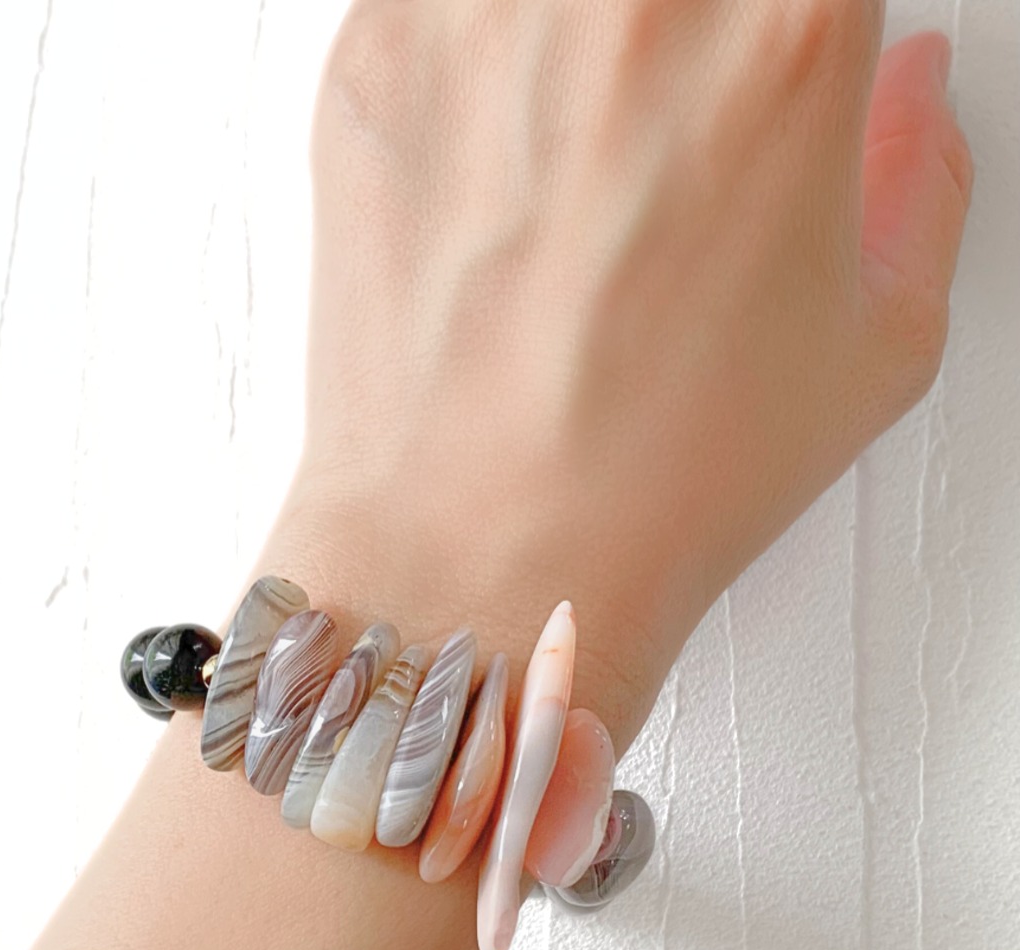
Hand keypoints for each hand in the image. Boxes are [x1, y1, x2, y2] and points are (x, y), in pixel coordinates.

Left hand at [262, 3, 971, 912]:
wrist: (478, 554)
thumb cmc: (664, 480)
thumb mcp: (876, 345)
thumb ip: (918, 171)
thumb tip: (906, 80)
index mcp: (787, 32)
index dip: (781, 27)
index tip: (751, 74)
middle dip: (672, 34)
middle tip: (658, 128)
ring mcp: (481, 11)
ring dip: (568, 36)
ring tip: (570, 149)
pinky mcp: (372, 58)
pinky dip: (473, 46)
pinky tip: (492, 162)